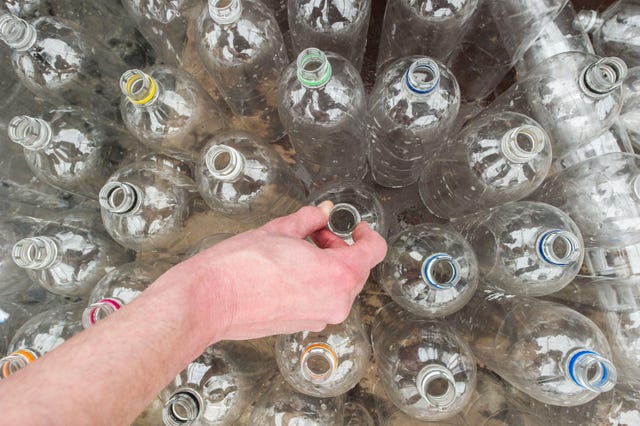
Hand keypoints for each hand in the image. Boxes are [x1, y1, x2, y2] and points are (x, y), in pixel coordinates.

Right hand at [179, 201, 386, 340]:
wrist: (210, 300)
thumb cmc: (240, 267)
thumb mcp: (280, 231)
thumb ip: (310, 219)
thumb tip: (323, 212)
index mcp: (338, 276)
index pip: (374, 251)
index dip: (367, 233)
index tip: (356, 226)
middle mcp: (336, 302)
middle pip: (356, 269)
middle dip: (340, 247)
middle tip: (316, 232)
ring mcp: (319, 317)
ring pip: (338, 286)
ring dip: (326, 265)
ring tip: (297, 250)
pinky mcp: (303, 326)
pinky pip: (321, 300)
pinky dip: (314, 282)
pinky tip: (289, 270)